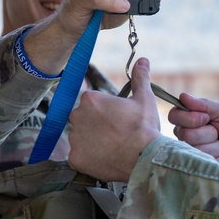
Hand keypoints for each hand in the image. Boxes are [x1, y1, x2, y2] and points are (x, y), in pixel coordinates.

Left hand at [67, 57, 162, 181]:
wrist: (143, 157)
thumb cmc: (144, 127)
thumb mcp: (145, 99)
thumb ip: (139, 78)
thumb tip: (142, 60)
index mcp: (90, 99)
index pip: (91, 102)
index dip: (105, 111)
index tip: (118, 119)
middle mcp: (77, 116)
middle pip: (82, 119)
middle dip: (95, 124)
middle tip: (115, 133)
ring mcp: (74, 139)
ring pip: (80, 137)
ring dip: (91, 141)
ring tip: (112, 147)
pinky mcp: (74, 158)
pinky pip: (78, 156)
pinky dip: (89, 158)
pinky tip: (105, 158)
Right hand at [168, 94, 218, 171]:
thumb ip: (205, 105)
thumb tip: (183, 96)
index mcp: (190, 119)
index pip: (174, 116)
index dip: (189, 118)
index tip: (206, 118)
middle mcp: (186, 136)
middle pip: (185, 134)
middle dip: (208, 133)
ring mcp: (192, 153)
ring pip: (195, 149)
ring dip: (216, 146)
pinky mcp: (200, 167)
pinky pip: (204, 162)